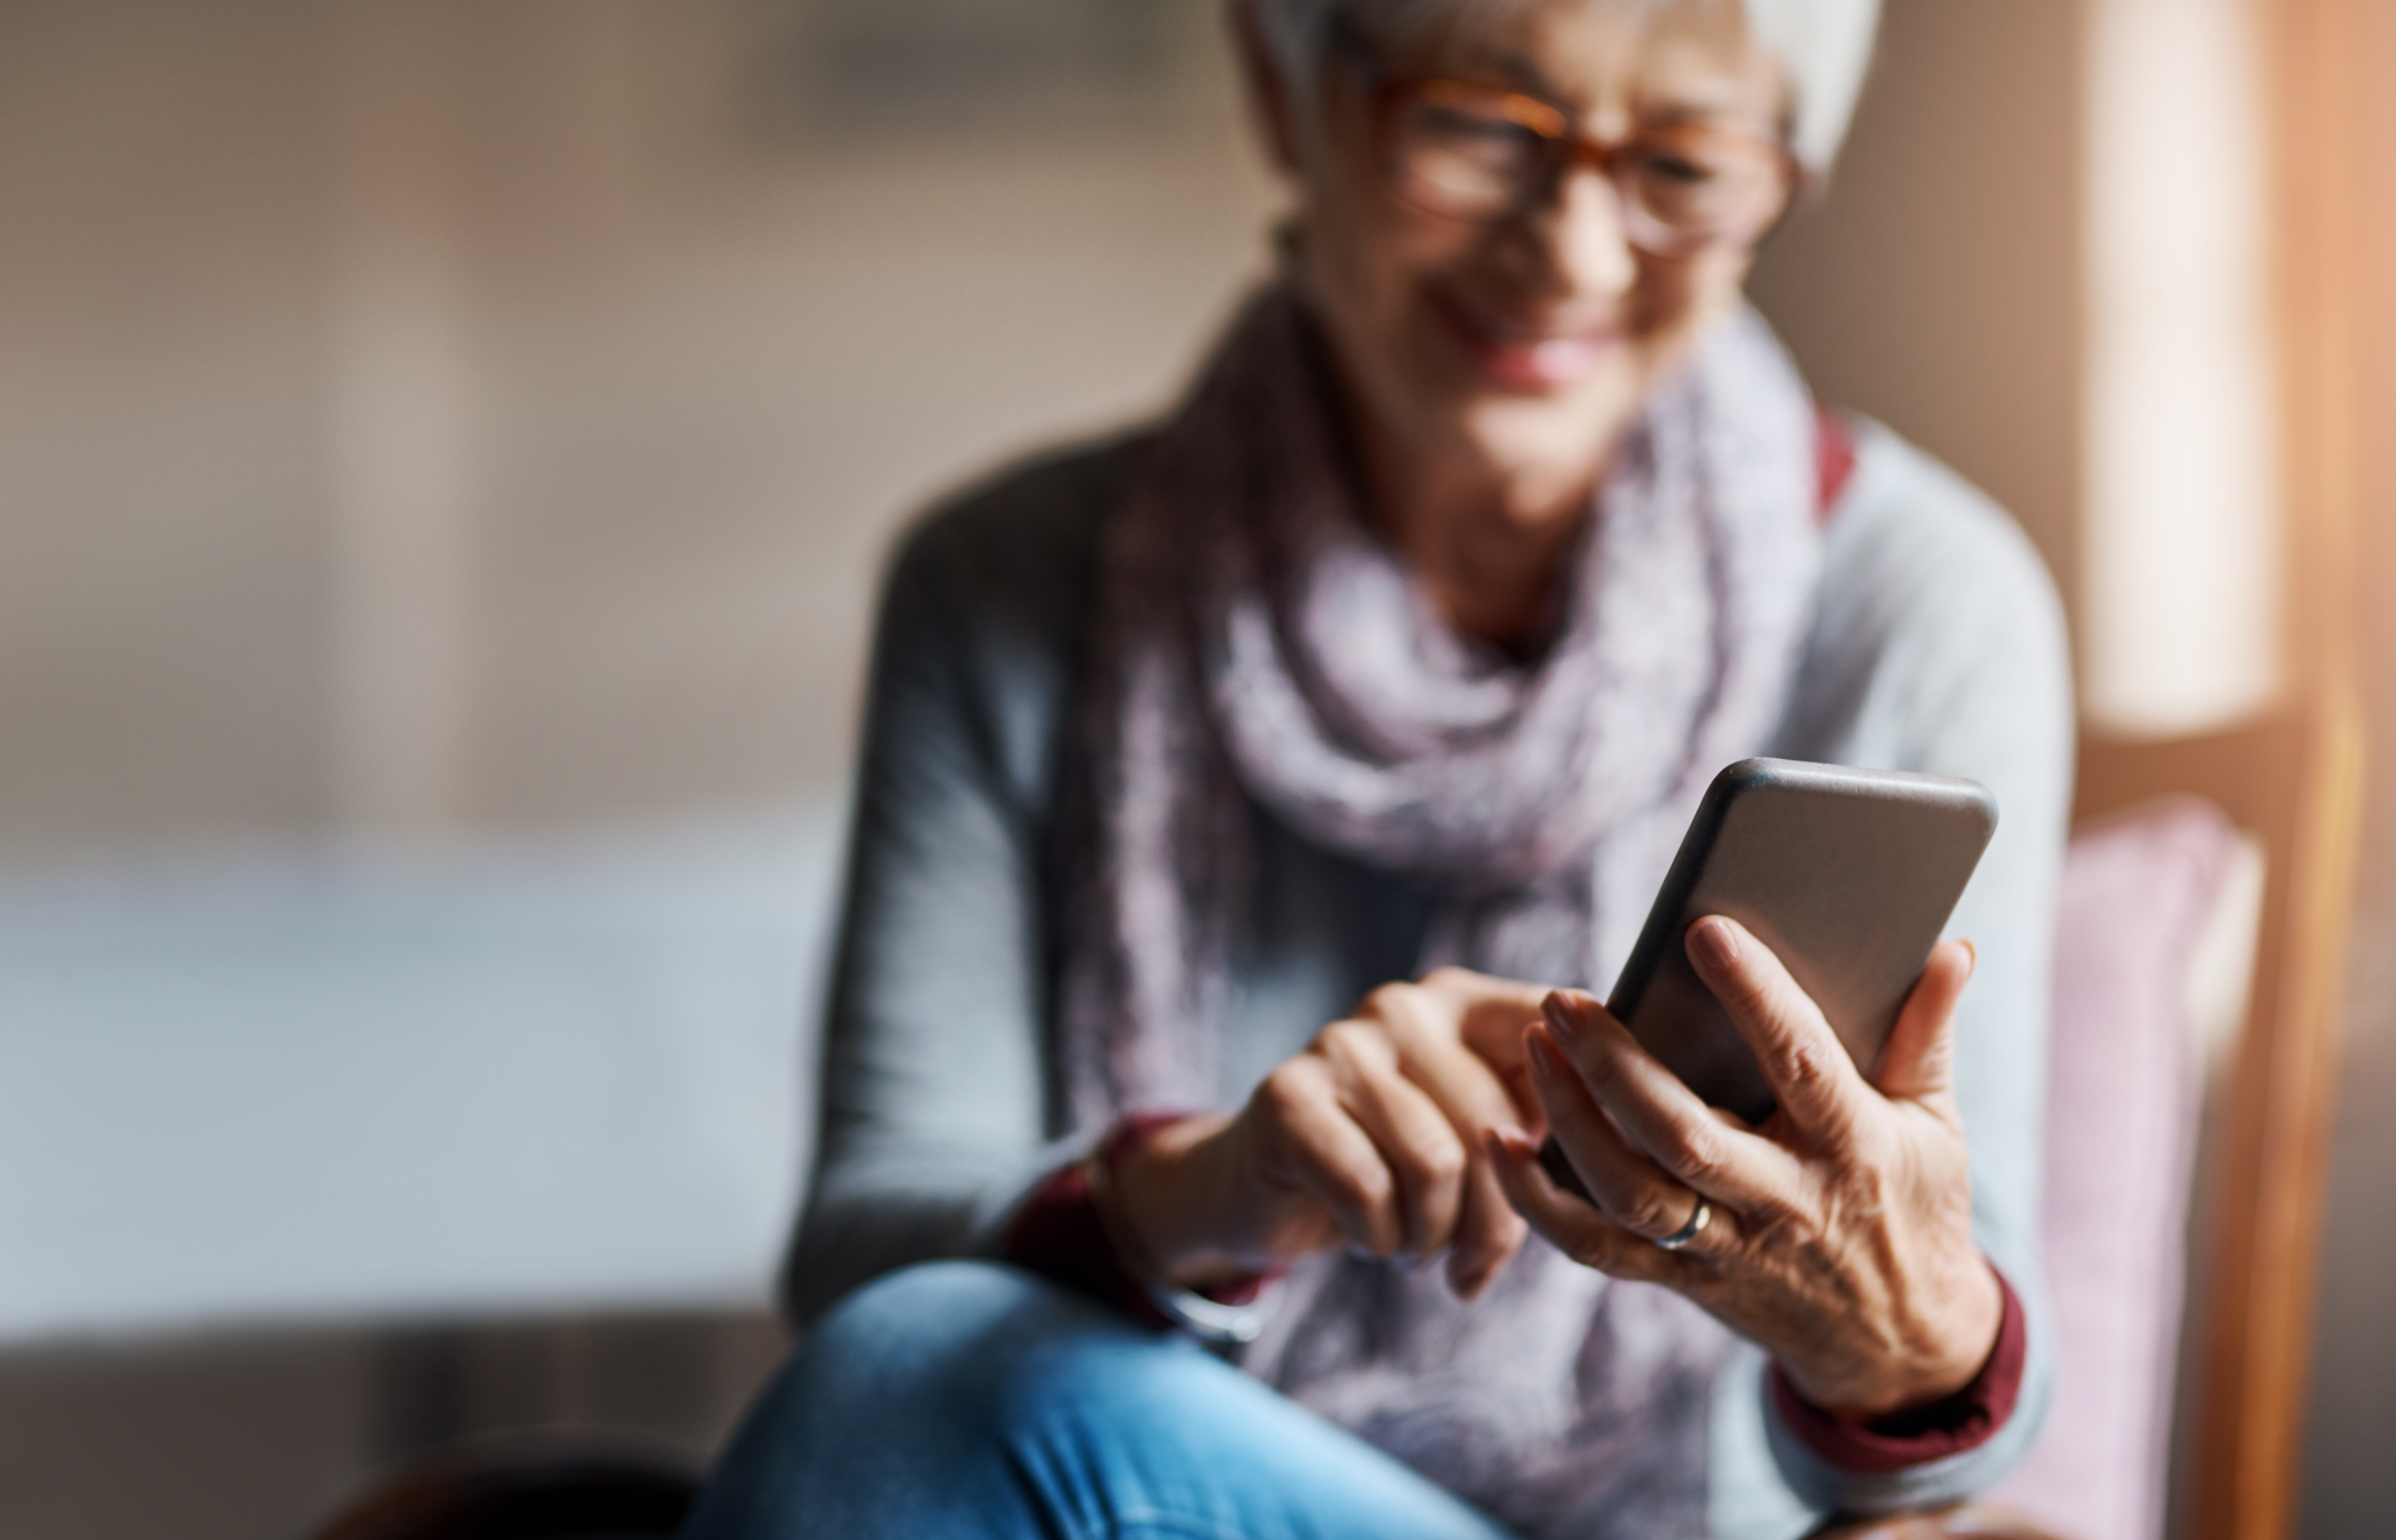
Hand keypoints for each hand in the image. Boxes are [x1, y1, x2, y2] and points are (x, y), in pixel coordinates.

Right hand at [1109, 968, 1550, 1298]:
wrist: (1266, 1191)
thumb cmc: (1393, 1169)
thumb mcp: (1473, 1138)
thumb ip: (1537, 1124)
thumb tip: (1625, 1160)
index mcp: (1463, 1003)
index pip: (1550, 1030)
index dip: (1582, 1100)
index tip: (1586, 1168)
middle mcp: (1404, 1008)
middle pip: (1495, 1125)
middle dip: (1494, 1221)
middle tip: (1472, 1266)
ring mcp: (1342, 1043)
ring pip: (1435, 1163)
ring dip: (1432, 1236)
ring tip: (1413, 1248)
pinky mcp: (1288, 1094)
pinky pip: (1367, 1189)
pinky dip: (1379, 1239)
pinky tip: (1368, 1239)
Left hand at [1488, 917, 2002, 1416]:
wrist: (1901, 1346)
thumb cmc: (1914, 1207)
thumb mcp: (1936, 1124)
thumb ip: (1926, 1032)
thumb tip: (1948, 946)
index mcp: (1854, 1150)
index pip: (1799, 1062)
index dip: (1754, 996)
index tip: (1703, 929)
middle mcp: (1784, 1205)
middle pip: (1685, 1137)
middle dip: (1617, 1066)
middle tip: (1565, 999)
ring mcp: (1727, 1251)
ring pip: (1630, 1193)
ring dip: (1570, 1120)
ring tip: (1533, 1045)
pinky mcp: (1682, 1280)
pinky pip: (1596, 1248)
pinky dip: (1538, 1200)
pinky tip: (1499, 1141)